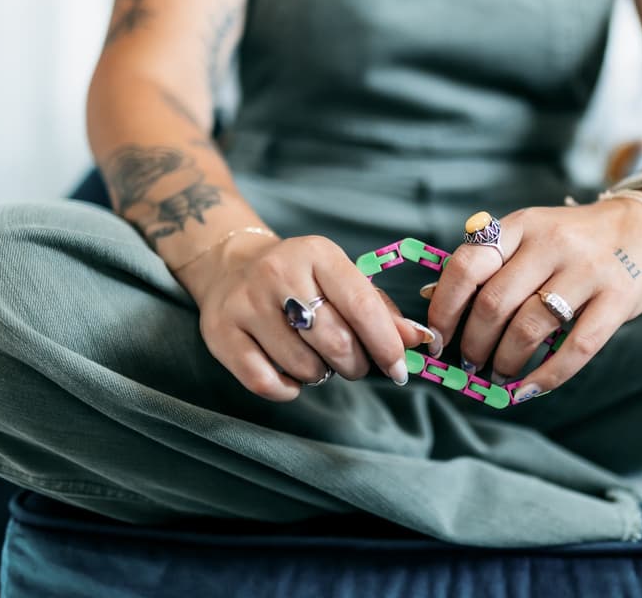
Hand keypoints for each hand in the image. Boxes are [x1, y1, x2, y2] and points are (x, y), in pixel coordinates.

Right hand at [177, 232, 433, 400]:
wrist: (231, 265)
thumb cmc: (302, 278)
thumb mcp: (342, 279)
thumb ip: (381, 310)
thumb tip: (421, 341)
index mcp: (317, 254)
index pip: (361, 305)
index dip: (387, 345)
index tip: (400, 369)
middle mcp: (278, 273)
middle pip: (335, 342)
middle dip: (355, 364)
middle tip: (353, 364)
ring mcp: (245, 303)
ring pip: (304, 366)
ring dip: (320, 374)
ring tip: (316, 357)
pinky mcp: (221, 333)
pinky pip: (267, 383)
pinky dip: (288, 389)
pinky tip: (291, 373)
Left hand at [427, 197, 641, 400]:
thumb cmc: (576, 239)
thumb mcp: (529, 235)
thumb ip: (488, 263)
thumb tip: (433, 298)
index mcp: (520, 226)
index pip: (467, 266)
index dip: (444, 308)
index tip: (438, 339)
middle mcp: (551, 243)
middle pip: (494, 303)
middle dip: (473, 344)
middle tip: (469, 363)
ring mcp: (588, 269)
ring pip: (530, 327)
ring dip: (505, 362)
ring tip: (498, 375)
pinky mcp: (618, 298)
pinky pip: (576, 347)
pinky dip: (547, 376)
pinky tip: (529, 389)